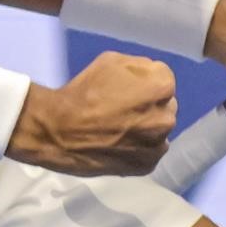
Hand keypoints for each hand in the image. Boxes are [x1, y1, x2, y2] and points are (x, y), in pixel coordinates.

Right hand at [5, 52, 175, 175]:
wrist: (59, 132)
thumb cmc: (84, 92)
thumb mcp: (112, 60)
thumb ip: (139, 66)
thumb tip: (148, 77)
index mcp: (161, 88)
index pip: (164, 78)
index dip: (144, 81)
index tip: (127, 87)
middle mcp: (166, 117)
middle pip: (165, 105)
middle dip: (149, 104)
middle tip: (123, 108)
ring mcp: (158, 144)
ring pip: (159, 130)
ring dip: (146, 127)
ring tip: (120, 128)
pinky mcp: (147, 165)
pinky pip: (150, 151)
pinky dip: (140, 147)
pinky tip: (120, 144)